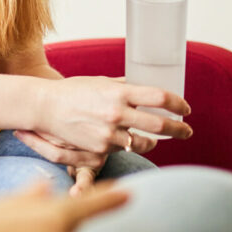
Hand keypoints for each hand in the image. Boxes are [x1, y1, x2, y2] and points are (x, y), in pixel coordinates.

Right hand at [33, 76, 190, 157]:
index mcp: (118, 92)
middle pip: (161, 125)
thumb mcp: (100, 82)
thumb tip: (144, 87)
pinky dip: (129, 144)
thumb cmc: (72, 91)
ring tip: (157, 139)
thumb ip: (123, 86)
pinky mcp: (101, 148)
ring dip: (155, 142)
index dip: (178, 104)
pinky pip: (123, 148)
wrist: (45, 108)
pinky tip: (127, 140)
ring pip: (146, 143)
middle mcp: (116, 113)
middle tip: (186, 130)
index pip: (159, 98)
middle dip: (180, 129)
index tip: (185, 108)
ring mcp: (109, 133)